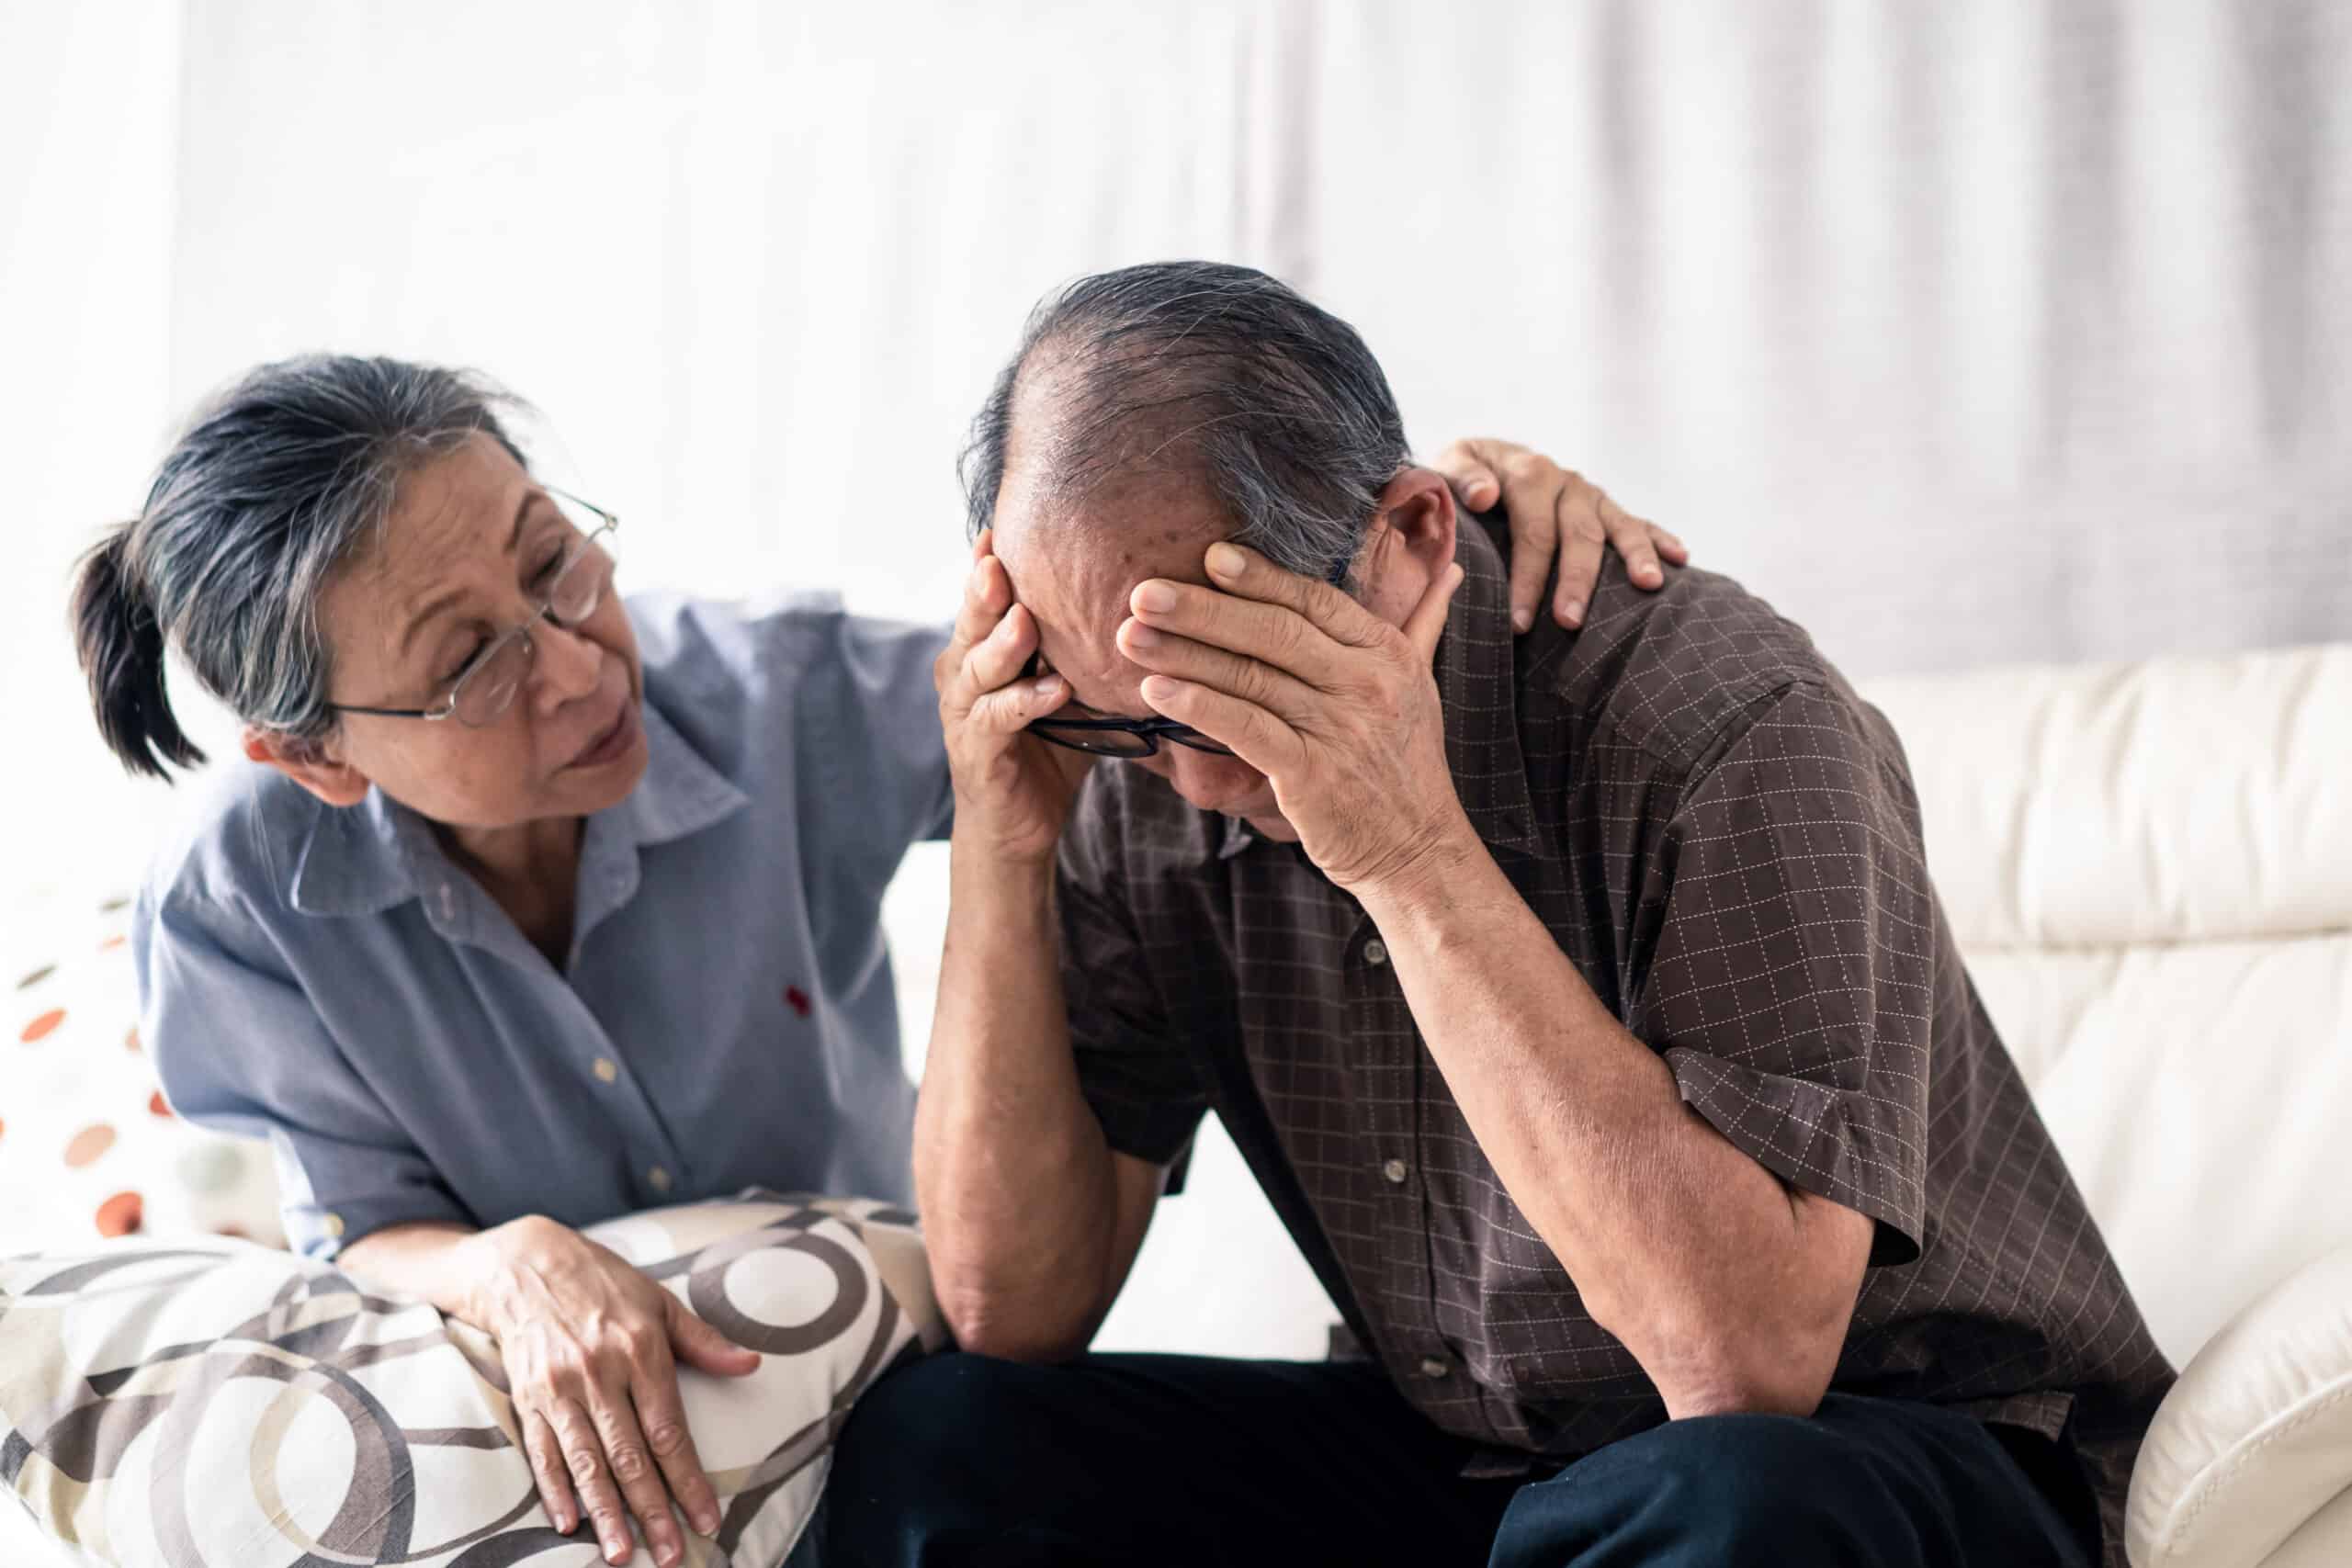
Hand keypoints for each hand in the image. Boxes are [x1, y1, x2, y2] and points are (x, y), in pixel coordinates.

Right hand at [466, 1216, 759, 1565]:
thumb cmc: (605, 1284)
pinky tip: (570, 1523)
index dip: (688, 1479)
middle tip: (672, 1554)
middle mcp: (599, 1373)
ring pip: (585, 1462)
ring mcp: (559, 1389)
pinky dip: (555, 1489)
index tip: (707, 1517)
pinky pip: (542, 1452)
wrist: (526, 1264)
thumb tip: (751, 1363)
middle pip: (629, 1455)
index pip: (669, 1430)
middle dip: (653, 1510)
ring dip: (605, 1512)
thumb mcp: (660, 1302)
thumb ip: (704, 1340)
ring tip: (623, 1553)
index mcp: (640, 1350)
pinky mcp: (527, 1398)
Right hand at [934, 528, 1095, 865]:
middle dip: (986, 588)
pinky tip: (1055, 690)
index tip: (1007, 523)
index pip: (987, 594)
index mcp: (983, 647)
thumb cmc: (1049, 748)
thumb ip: (1088, 646)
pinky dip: (1026, 703)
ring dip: (1002, 642)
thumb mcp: (1072, 686)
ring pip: (977, 665)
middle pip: (973, 619)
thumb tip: (1152, 601)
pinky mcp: (976, 750)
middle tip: (1000, 557)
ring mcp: (964, 711)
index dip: (993, 559)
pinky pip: (998, 719)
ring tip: (1025, 620)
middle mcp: (963, 670)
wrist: (1017, 827)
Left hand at [1120, 542, 1472, 896]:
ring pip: (1250, 677)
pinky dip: (1199, 705)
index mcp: (1386, 652)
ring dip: (1183, 653)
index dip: (1259, 576)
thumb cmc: (1406, 766)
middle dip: (1201, 608)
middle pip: (1273, 630)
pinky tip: (1157, 690)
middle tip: (1142, 591)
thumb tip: (1448, 569)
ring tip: (1130, 636)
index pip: (1314, 599)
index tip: (1208, 555)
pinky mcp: (1312, 776)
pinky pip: (1246, 729)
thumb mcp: (1421, 686)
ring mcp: (1340, 729)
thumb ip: (1421, 623)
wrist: (1419, 851)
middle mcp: (1366, 683)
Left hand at [1431, 438, 1687, 631]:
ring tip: (1648, 585)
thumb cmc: (1461, 477)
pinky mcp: (1604, 507)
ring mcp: (1590, 494)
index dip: (1529, 575)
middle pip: (1578, 533)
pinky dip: (1659, 537)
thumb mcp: (1449, 464)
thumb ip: (1461, 478)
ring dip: (1635, 555)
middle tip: (1571, 621)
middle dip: (1577, 579)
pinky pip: (1637, 521)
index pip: (1533, 528)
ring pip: (1617, 525)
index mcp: (1527, 472)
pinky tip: (1680, 558)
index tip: (1521, 621)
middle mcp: (1565, 481)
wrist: (1481, 459)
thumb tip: (1485, 495)